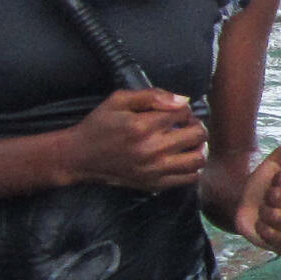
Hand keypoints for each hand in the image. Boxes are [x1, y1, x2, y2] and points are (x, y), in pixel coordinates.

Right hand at [61, 88, 206, 190]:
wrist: (80, 157)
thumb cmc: (99, 126)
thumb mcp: (118, 100)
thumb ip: (151, 96)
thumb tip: (182, 100)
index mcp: (143, 126)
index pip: (183, 112)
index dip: (184, 108)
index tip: (176, 111)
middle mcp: (152, 149)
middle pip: (197, 134)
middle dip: (196, 124)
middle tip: (187, 124)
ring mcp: (155, 169)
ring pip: (198, 159)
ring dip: (200, 147)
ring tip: (189, 141)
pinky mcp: (155, 184)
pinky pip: (189, 178)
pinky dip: (193, 167)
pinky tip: (183, 157)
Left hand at [234, 143, 280, 253]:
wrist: (251, 202)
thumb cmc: (270, 179)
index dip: (279, 178)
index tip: (277, 180)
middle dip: (268, 195)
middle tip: (270, 198)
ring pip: (277, 217)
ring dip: (264, 212)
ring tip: (267, 211)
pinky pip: (277, 239)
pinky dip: (264, 231)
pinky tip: (266, 226)